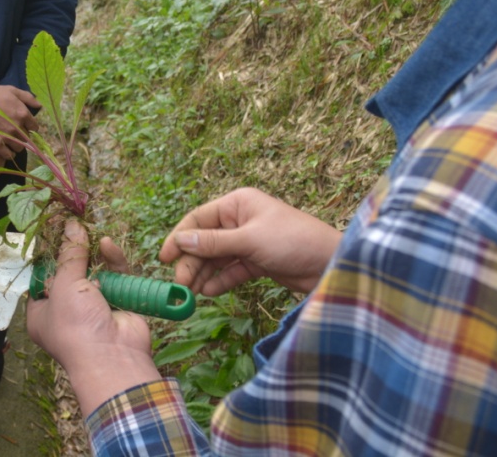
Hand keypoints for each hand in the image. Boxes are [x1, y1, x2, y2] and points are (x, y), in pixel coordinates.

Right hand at [0, 81, 38, 155]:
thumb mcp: (11, 90)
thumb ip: (27, 97)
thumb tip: (39, 105)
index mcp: (23, 113)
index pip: (34, 127)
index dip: (29, 126)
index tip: (24, 126)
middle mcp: (18, 126)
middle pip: (27, 137)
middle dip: (22, 135)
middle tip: (15, 133)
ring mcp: (7, 136)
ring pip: (20, 148)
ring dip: (16, 145)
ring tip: (10, 142)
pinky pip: (8, 155)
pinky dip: (9, 154)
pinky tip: (6, 150)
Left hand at [25, 220, 159, 415]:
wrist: (112, 356)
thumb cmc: (75, 325)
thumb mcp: (65, 284)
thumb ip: (69, 254)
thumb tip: (71, 225)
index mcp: (42, 312)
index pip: (42, 278)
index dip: (48, 256)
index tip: (54, 231)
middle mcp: (66, 311)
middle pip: (70, 273)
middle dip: (75, 252)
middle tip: (76, 226)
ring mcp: (93, 308)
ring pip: (94, 272)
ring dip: (95, 254)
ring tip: (95, 234)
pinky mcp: (117, 304)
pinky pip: (114, 277)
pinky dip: (113, 262)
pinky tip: (109, 246)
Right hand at [158, 187, 340, 295]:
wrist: (332, 265)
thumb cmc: (294, 241)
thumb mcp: (250, 240)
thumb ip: (214, 242)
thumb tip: (181, 240)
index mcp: (237, 204)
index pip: (198, 218)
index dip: (179, 237)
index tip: (164, 257)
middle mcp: (240, 220)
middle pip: (205, 240)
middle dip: (192, 261)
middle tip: (180, 283)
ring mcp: (249, 241)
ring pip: (217, 258)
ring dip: (204, 274)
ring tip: (191, 293)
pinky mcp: (258, 261)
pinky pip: (232, 270)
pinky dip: (221, 281)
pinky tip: (209, 293)